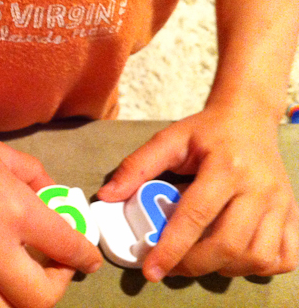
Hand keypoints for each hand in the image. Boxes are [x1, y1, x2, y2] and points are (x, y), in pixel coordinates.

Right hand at [0, 110, 101, 307]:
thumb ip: (34, 177)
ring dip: (24, 301)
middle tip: (58, 266)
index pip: (67, 250)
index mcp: (14, 211)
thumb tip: (52, 197)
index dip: (86, 257)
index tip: (88, 259)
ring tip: (24, 276)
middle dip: (61, 285)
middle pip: (41, 300)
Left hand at [98, 106, 298, 280]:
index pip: (196, 216)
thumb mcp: (168, 139)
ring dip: (223, 268)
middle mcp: (259, 188)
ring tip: (198, 259)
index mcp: (225, 167)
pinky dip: (258, 267)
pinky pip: (284, 257)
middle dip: (193, 264)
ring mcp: (281, 203)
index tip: (151, 270)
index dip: (171, 248)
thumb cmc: (206, 130)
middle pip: (228, 243)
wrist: (249, 117)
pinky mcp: (293, 213)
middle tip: (169, 267)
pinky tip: (234, 257)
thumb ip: (136, 166)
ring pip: (257, 257)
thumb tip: (107, 196)